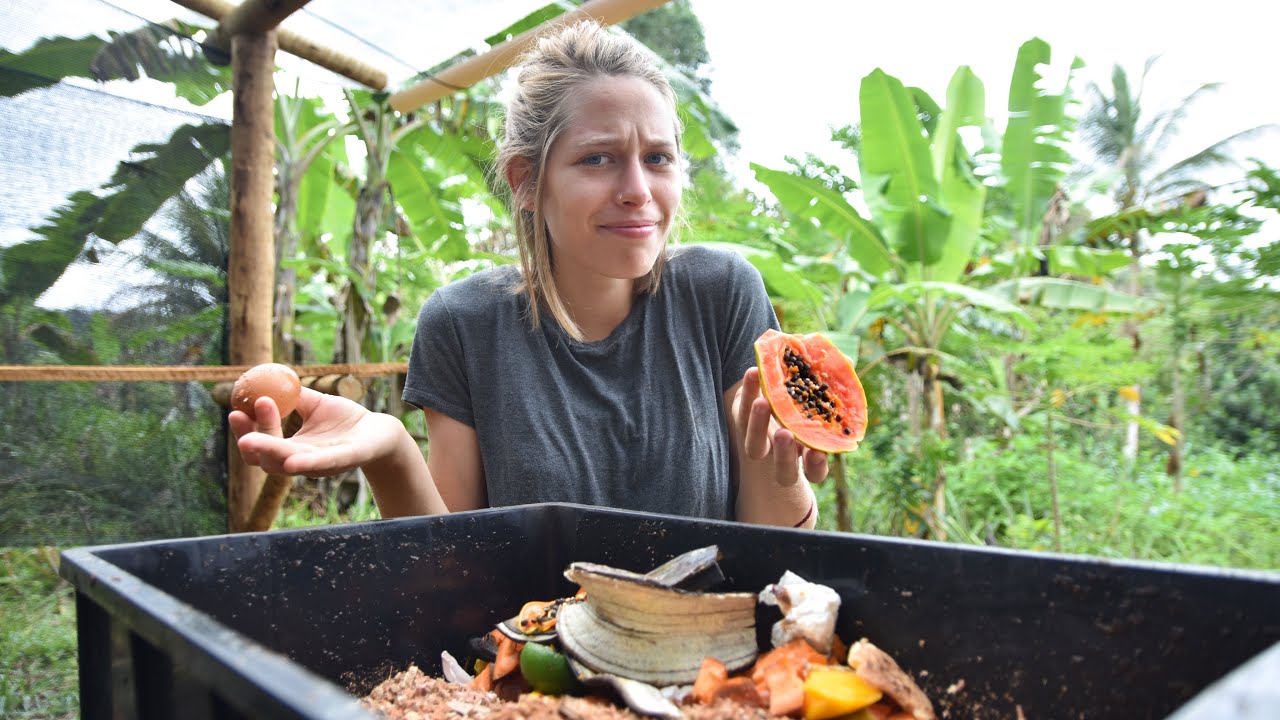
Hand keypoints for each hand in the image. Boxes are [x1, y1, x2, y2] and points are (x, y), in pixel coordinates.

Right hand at [228, 387, 406, 476]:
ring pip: (289, 463)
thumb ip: (292, 395)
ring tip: (248, 441)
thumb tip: (265, 378)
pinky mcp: (346, 460)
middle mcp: (301, 461)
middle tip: (237, 416)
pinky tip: (291, 461)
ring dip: (269, 450)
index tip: (235, 409)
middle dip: (250, 439)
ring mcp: (322, 464)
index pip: (260, 445)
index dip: (245, 429)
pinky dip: (308, 463)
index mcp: (291, 448)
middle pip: (266, 459)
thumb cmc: (344, 419)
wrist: (379, 431)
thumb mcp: (315, 403)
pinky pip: (325, 463)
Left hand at [733, 366, 828, 485]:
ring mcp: (760, 440)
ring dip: (758, 425)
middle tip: (785, 433)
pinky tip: (753, 372)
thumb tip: (847, 359)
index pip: (814, 471)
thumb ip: (832, 383)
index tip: (816, 452)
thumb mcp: (820, 395)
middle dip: (784, 455)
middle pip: (784, 471)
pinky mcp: (742, 418)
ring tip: (763, 402)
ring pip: (754, 448)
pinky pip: (741, 409)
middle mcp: (782, 454)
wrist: (768, 394)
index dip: (815, 465)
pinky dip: (748, 390)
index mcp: (807, 454)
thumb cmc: (805, 399)